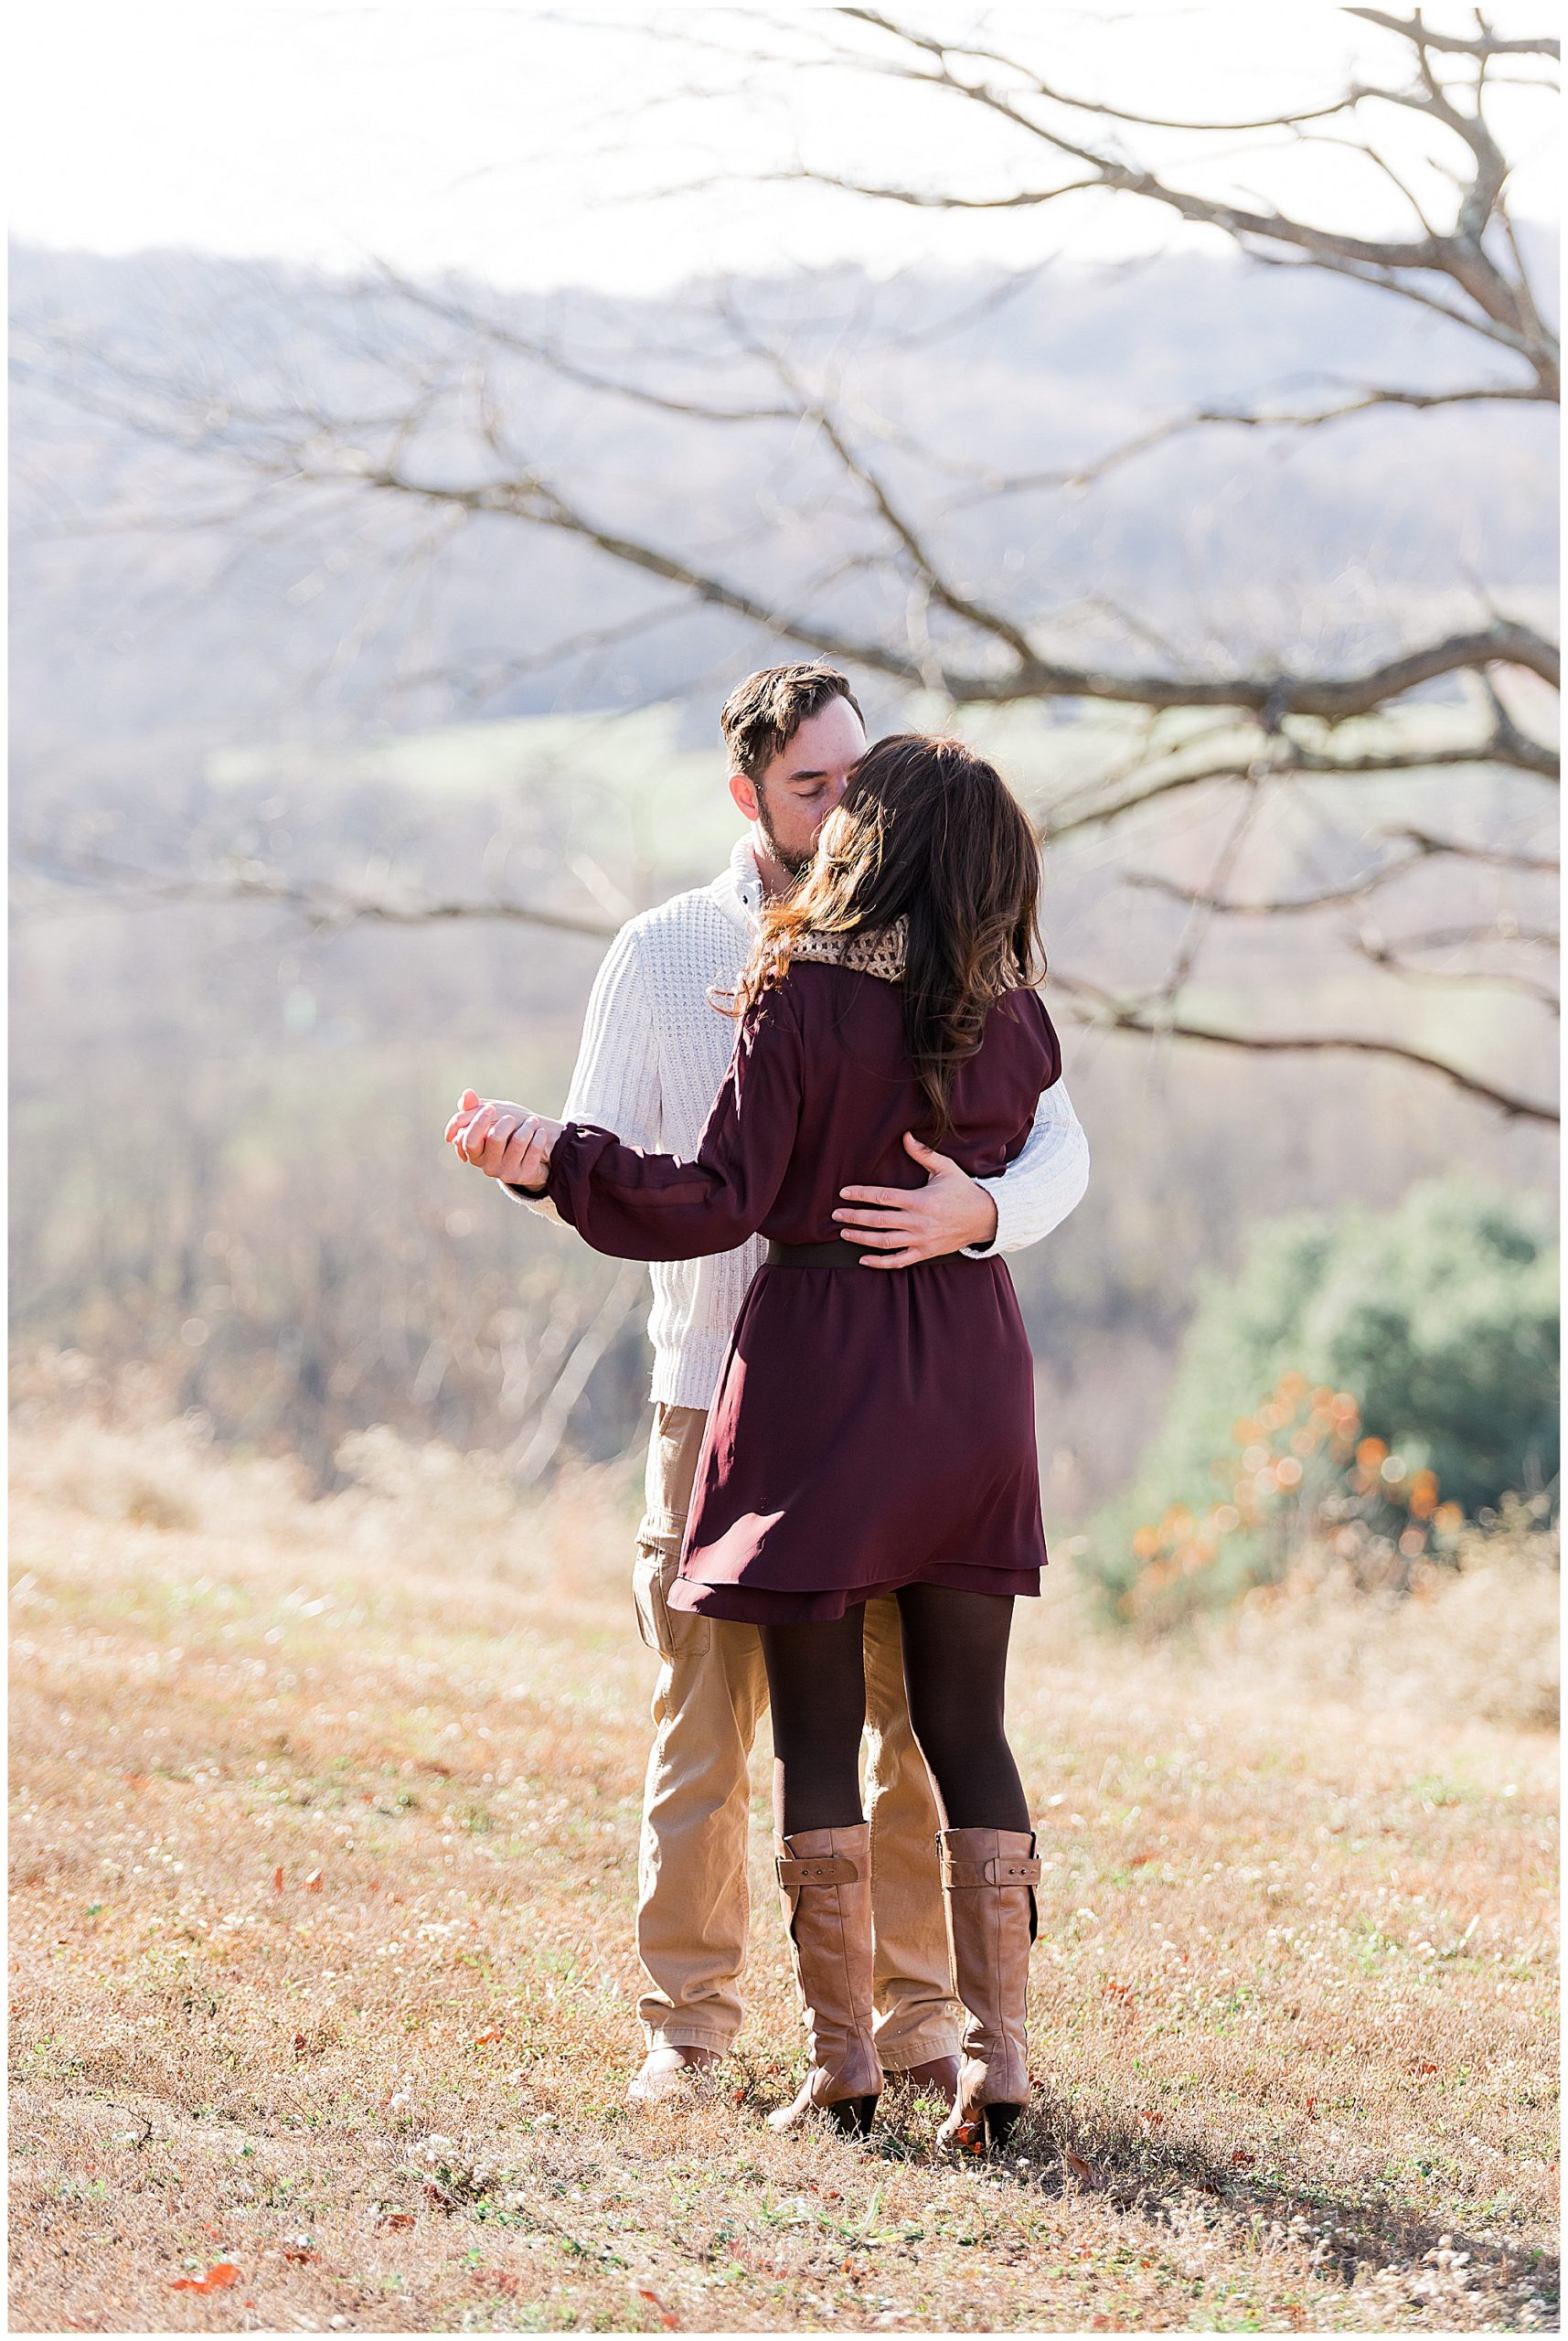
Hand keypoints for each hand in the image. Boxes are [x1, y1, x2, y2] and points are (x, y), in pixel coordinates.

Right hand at [445, 1089, 561, 1189]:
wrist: (532, 1157)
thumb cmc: (506, 1133)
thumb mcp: (490, 1120)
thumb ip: (475, 1108)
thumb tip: (467, 1093)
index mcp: (475, 1154)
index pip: (468, 1140)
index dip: (479, 1122)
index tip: (491, 1108)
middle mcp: (488, 1167)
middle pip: (495, 1137)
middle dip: (507, 1120)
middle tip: (513, 1116)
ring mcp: (506, 1173)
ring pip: (518, 1140)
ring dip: (528, 1125)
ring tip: (533, 1121)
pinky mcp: (525, 1175)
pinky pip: (535, 1148)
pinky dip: (540, 1135)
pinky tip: (540, 1132)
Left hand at [833, 1131, 998, 1269]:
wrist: (986, 1219)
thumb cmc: (963, 1191)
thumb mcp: (946, 1169)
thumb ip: (923, 1153)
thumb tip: (906, 1135)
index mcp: (920, 1200)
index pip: (883, 1197)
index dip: (861, 1195)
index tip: (844, 1193)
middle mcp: (918, 1222)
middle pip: (878, 1221)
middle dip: (854, 1217)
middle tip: (835, 1215)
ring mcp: (921, 1240)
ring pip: (884, 1242)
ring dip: (861, 1238)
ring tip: (844, 1233)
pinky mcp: (925, 1253)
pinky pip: (898, 1261)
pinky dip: (880, 1262)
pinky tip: (863, 1259)